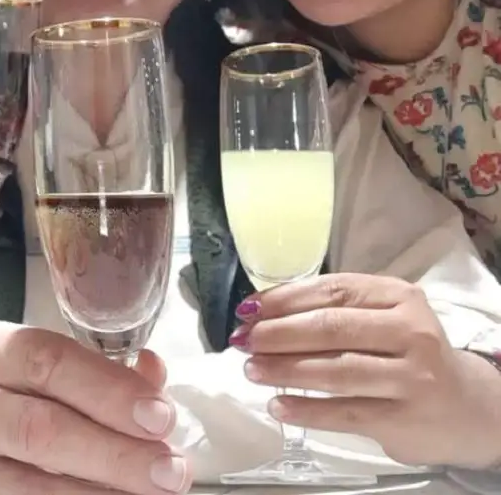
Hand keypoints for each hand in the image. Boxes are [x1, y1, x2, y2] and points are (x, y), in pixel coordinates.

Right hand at [0, 320, 191, 494]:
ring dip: (104, 493)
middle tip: (170, 469)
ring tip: (155, 493)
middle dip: (114, 452)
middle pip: (41, 430)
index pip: (48, 362)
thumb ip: (99, 369)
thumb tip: (154, 377)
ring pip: (34, 488)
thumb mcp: (40, 364)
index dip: (109, 389)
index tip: (161, 415)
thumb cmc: (9, 389)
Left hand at [232, 273, 500, 468]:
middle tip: (243, 341)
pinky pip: (344, 412)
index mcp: (398, 296)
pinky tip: (277, 405)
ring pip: (334, 371)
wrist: (468, 406)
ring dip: (284, 369)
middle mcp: (409, 333)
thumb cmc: (408, 352)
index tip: (247, 309)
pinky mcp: (404, 419)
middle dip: (277, 334)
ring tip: (251, 369)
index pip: (332, 291)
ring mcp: (410, 378)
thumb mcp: (383, 316)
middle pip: (329, 329)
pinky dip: (306, 409)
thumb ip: (334, 308)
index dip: (283, 299)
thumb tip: (261, 310)